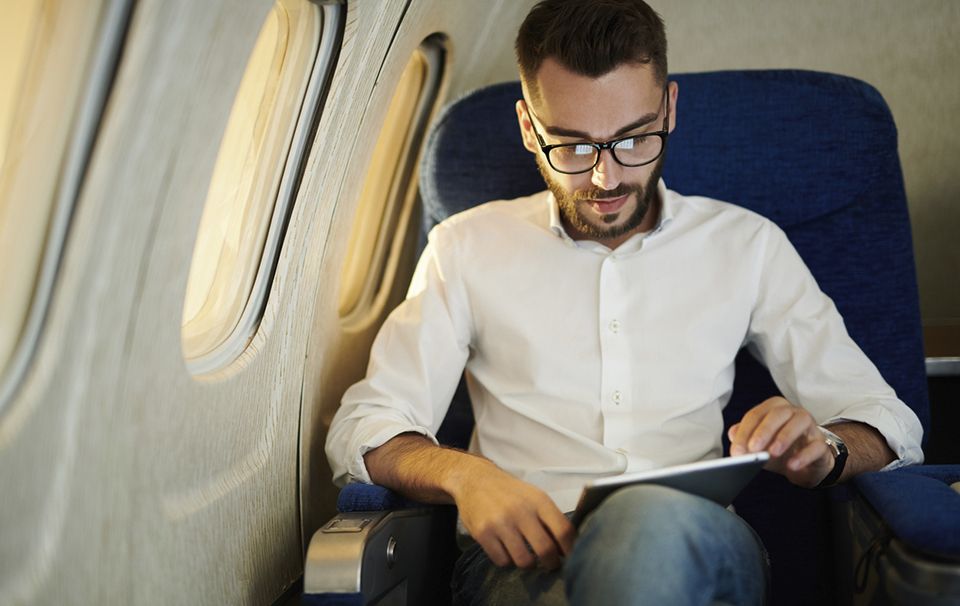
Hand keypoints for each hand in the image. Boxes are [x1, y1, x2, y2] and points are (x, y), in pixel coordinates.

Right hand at [450, 460, 575, 569]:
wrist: (474, 480)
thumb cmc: (510, 492)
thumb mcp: (534, 497)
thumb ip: (550, 519)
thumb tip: (567, 548)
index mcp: (539, 501)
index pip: (563, 531)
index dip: (570, 549)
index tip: (569, 556)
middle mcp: (521, 511)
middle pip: (545, 549)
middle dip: (551, 563)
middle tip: (550, 564)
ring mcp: (500, 523)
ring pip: (524, 560)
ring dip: (528, 563)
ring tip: (527, 557)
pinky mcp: (483, 533)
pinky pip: (502, 561)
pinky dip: (507, 560)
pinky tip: (506, 550)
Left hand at [728, 396, 833, 487]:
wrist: (806, 466)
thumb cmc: (780, 451)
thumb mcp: (759, 445)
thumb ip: (744, 438)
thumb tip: (732, 434)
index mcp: (773, 408)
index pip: (755, 415)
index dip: (744, 432)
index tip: (737, 450)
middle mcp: (792, 412)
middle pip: (777, 414)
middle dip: (763, 430)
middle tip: (753, 448)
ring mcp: (810, 426)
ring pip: (799, 422)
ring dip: (784, 437)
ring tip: (772, 453)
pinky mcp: (822, 443)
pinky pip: (815, 446)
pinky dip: (803, 455)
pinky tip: (792, 465)